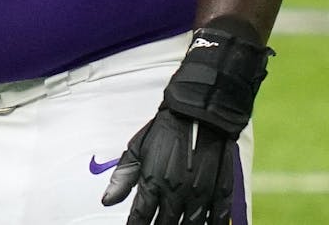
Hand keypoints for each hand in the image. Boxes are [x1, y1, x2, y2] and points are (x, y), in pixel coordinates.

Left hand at [100, 109, 234, 223]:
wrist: (199, 114)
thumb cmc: (166, 130)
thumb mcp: (136, 150)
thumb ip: (122, 178)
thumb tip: (107, 200)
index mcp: (153, 182)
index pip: (140, 217)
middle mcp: (176, 192)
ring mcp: (200, 194)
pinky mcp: (221, 192)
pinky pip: (218, 219)